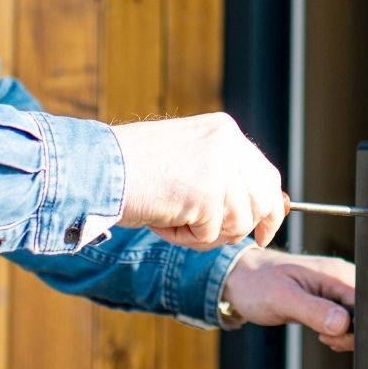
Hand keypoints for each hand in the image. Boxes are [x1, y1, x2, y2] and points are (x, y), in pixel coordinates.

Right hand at [112, 113, 288, 250]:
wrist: (98, 168)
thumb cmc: (133, 169)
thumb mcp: (188, 160)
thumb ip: (221, 175)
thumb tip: (254, 212)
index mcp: (225, 130)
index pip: (267, 175)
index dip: (269, 209)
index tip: (263, 233)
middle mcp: (229, 143)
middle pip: (262, 202)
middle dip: (240, 227)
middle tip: (209, 235)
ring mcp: (220, 167)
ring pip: (237, 223)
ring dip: (204, 233)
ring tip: (171, 217)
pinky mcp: (207, 193)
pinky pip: (209, 235)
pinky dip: (184, 237)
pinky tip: (162, 219)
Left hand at [220, 247, 355, 349]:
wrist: (242, 279)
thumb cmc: (257, 283)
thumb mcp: (283, 299)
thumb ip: (313, 310)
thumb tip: (342, 324)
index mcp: (335, 274)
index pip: (366, 303)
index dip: (357, 326)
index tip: (334, 334)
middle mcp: (341, 278)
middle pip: (367, 312)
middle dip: (350, 333)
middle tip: (323, 335)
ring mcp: (336, 289)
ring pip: (358, 319)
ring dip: (343, 334)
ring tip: (320, 332)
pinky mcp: (330, 299)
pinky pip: (346, 320)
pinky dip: (338, 332)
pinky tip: (322, 332)